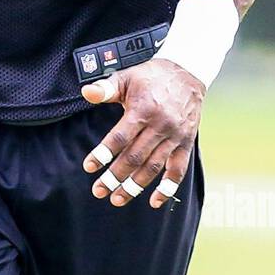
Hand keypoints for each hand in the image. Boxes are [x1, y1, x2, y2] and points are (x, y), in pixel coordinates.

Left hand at [81, 59, 203, 208]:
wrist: (188, 72)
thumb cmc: (151, 76)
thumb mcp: (127, 76)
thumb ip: (106, 88)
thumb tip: (87, 92)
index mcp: (143, 109)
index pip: (120, 137)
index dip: (104, 153)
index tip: (90, 167)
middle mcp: (160, 125)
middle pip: (135, 157)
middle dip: (115, 176)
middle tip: (99, 191)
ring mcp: (174, 136)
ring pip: (153, 167)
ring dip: (135, 186)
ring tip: (118, 199)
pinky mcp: (186, 143)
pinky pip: (178, 170)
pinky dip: (168, 188)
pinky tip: (154, 201)